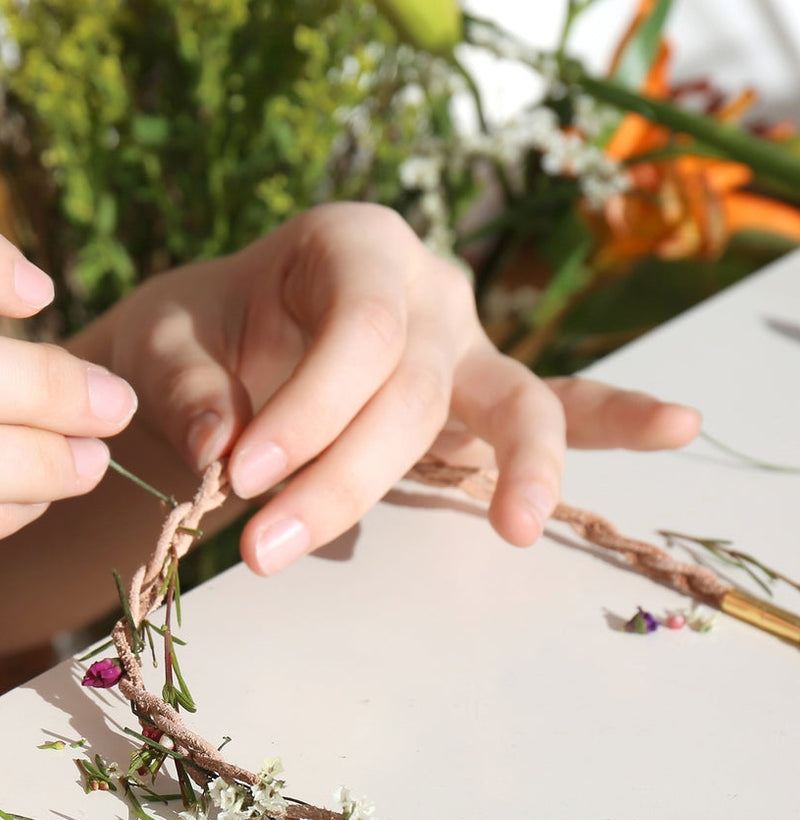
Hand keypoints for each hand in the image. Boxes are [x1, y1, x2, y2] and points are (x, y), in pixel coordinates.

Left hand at [98, 203, 699, 573]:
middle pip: (417, 389)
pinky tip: (678, 428)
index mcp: (352, 245)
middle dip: (345, 477)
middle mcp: (426, 286)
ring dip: (523, 466)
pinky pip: (555, 406)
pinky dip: (612, 422)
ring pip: (513, 400)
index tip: (240, 478)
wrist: (222, 340)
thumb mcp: (166, 344)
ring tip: (516, 521)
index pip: (360, 332)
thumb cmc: (200, 335)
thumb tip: (225, 447)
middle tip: (266, 549)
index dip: (308, 412)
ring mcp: (466, 344)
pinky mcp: (479, 400)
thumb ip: (188, 387)